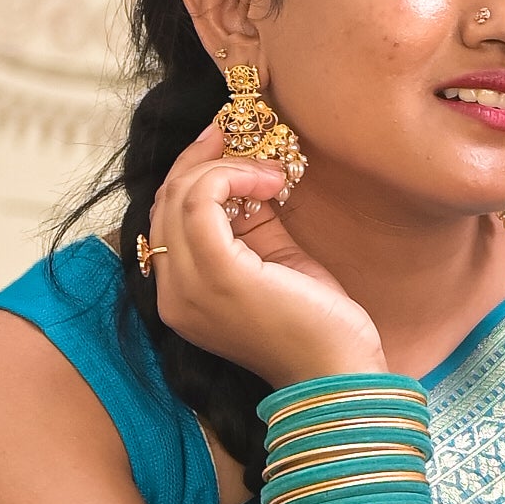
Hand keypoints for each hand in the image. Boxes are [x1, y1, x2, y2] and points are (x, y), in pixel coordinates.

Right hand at [143, 122, 382, 390]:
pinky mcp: (218, 275)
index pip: (165, 219)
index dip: (191, 175)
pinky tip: (270, 181)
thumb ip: (250, 223)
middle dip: (200, 159)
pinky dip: (232, 175)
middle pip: (165, 201)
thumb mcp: (273, 262)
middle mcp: (172, 295)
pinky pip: (201, 200)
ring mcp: (189, 288)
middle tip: (236, 132)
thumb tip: (245, 173)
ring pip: (179, 195)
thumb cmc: (315, 323)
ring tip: (269, 170)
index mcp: (180, 295)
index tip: (223, 143)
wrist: (340, 371)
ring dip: (223, 166)